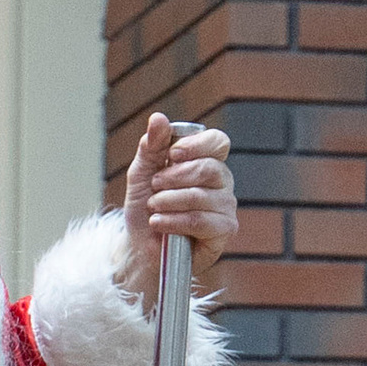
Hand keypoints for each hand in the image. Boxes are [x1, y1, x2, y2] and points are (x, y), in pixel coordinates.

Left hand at [118, 112, 235, 310]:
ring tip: (154, 209)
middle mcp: (222, 181)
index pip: (217, 142)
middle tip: (154, 188)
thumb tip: (158, 118)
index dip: (196, 145)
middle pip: (208, 168)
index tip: (171, 155)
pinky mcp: (224, 231)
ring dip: (168, 202)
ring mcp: (226, 206)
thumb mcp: (142, 174)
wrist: (140, 247)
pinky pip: (200, 220)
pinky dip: (174, 221)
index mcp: (207, 161)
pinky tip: (159, 224)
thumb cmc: (146, 208)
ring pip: (201, 196)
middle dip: (173, 178)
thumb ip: (150, 146)